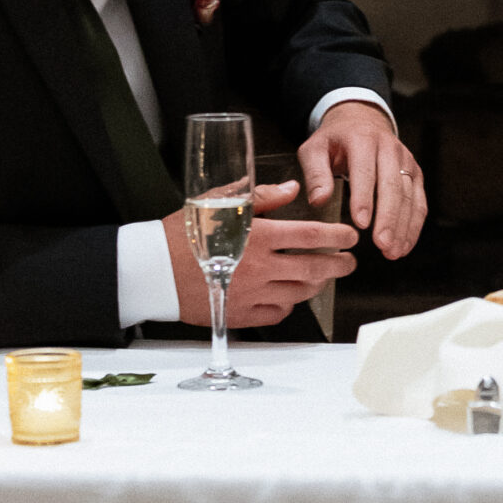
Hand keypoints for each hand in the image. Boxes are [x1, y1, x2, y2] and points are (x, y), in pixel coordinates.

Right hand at [161, 184, 358, 327]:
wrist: (152, 269)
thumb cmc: (183, 233)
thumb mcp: (220, 202)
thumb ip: (262, 195)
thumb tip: (292, 188)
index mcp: (257, 236)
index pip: (311, 236)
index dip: (338, 236)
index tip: (350, 236)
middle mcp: (258, 267)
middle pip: (314, 268)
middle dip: (339, 265)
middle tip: (348, 262)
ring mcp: (251, 293)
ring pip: (299, 293)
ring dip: (317, 284)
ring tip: (322, 277)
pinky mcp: (240, 313)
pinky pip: (276, 314)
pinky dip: (288, 305)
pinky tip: (289, 296)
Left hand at [298, 102, 426, 261]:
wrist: (360, 121)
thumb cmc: (334, 140)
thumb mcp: (314, 149)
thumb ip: (315, 174)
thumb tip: (319, 201)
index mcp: (362, 139)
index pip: (365, 171)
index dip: (364, 198)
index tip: (361, 224)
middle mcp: (389, 148)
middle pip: (393, 186)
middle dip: (389, 218)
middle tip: (382, 244)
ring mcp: (406, 161)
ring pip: (410, 196)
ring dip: (403, 227)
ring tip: (392, 252)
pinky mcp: (415, 173)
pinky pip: (419, 202)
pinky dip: (413, 226)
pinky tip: (404, 245)